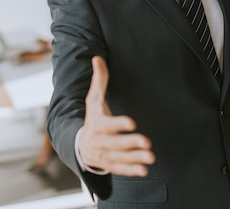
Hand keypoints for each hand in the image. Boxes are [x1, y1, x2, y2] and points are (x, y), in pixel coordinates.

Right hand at [78, 56, 154, 175]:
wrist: (78, 145)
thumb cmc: (92, 118)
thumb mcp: (93, 100)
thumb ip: (99, 80)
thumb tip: (97, 58)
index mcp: (97, 124)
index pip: (107, 124)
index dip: (119, 123)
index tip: (132, 122)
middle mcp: (100, 141)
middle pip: (116, 143)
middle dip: (131, 143)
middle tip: (147, 142)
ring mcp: (104, 155)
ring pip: (120, 158)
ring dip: (135, 158)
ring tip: (151, 157)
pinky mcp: (110, 165)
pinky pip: (120, 169)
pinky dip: (132, 171)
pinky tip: (144, 170)